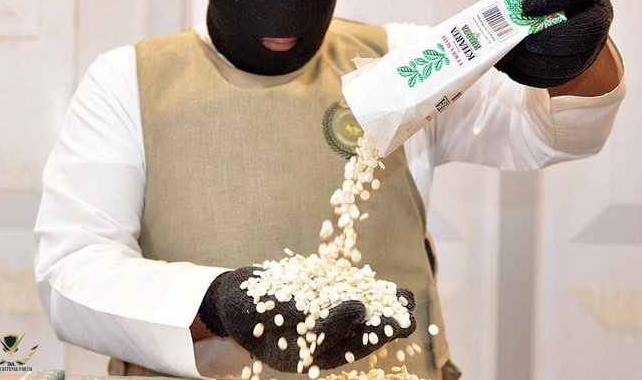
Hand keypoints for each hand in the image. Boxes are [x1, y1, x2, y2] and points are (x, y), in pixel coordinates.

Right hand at [199, 267, 415, 372]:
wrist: (231, 299)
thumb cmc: (243, 306)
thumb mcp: (266, 307)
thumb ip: (301, 311)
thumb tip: (348, 307)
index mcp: (303, 354)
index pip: (337, 345)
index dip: (361, 331)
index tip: (382, 317)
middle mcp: (315, 343)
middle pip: (353, 336)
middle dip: (382, 325)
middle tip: (410, 316)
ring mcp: (319, 326)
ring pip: (356, 320)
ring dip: (381, 309)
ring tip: (407, 299)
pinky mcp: (321, 309)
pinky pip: (346, 304)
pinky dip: (365, 295)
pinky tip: (383, 288)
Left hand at [479, 0, 612, 87]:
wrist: (544, 16)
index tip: (526, 6)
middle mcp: (592, 14)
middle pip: (589, 31)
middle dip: (554, 39)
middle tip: (527, 42)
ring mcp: (588, 45)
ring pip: (571, 63)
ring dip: (536, 63)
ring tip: (508, 56)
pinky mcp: (573, 67)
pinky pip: (554, 79)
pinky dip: (527, 75)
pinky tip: (508, 65)